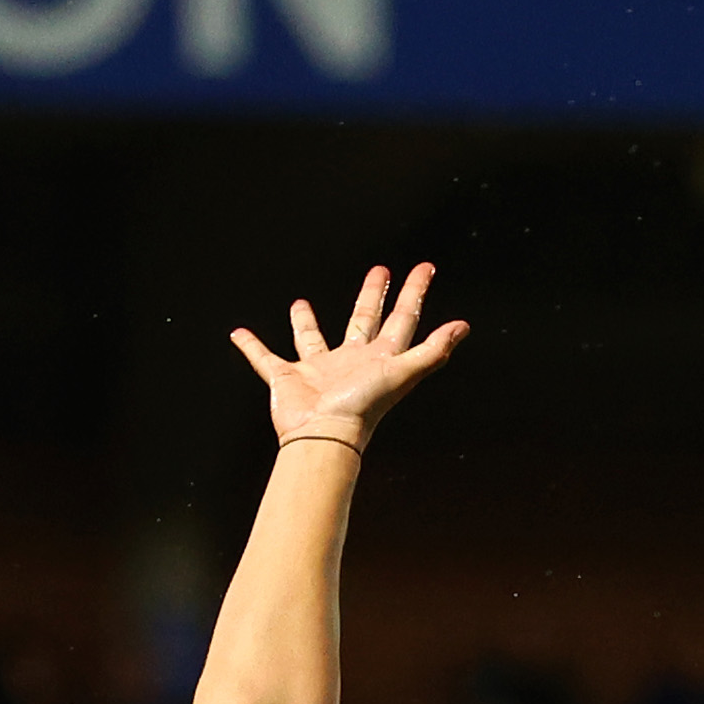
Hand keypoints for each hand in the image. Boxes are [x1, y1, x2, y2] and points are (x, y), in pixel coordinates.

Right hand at [228, 264, 468, 447]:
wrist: (323, 436)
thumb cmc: (362, 407)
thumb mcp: (403, 373)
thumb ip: (433, 350)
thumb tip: (464, 326)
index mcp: (378, 358)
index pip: (402, 318)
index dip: (415, 293)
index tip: (425, 268)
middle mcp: (350, 361)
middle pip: (364, 321)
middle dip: (373, 296)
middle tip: (379, 271)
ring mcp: (317, 370)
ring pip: (311, 339)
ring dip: (305, 322)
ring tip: (298, 303)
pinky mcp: (286, 378)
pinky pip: (265, 358)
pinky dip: (251, 348)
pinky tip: (239, 334)